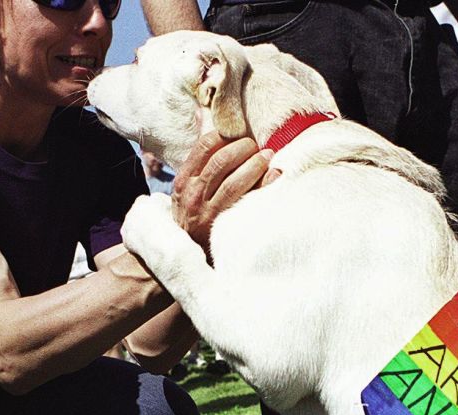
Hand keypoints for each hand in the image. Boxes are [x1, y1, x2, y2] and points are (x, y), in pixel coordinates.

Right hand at [170, 133, 272, 247]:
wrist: (187, 252)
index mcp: (182, 182)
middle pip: (221, 161)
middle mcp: (193, 196)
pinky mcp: (225, 226)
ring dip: (255, 164)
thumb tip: (207, 119)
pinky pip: (248, 202)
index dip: (224, 135)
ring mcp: (209, 213)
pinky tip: (275, 175)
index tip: (236, 133)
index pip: (202, 147)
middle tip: (255, 144)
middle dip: (243, 148)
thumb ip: (198, 159)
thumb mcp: (185, 188)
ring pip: (234, 181)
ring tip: (267, 155)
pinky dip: (264, 185)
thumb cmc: (191, 214)